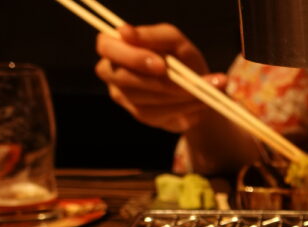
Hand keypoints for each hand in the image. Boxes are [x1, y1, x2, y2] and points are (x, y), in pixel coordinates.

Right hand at [95, 23, 227, 132]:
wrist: (201, 89)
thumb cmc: (182, 58)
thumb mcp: (175, 42)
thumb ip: (152, 35)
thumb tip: (124, 31)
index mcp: (117, 45)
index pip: (106, 47)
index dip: (131, 57)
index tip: (161, 64)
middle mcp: (112, 71)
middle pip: (118, 76)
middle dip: (151, 80)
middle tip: (182, 83)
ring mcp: (123, 95)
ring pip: (141, 99)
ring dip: (175, 94)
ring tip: (200, 91)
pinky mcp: (140, 114)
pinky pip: (156, 114)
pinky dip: (181, 107)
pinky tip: (198, 101)